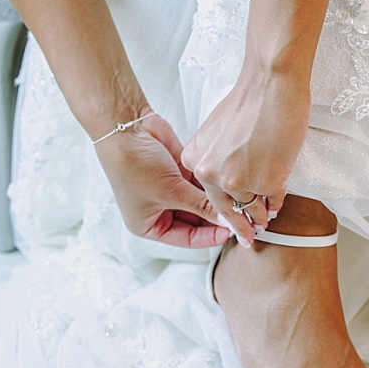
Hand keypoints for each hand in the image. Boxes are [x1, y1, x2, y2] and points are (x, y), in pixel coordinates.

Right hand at [94, 113, 227, 248]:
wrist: (126, 128)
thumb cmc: (132, 164)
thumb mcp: (170, 191)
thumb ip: (202, 206)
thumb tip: (228, 220)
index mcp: (148, 225)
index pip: (188, 239)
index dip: (211, 237)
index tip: (233, 232)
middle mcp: (159, 209)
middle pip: (196, 222)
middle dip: (216, 219)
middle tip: (241, 216)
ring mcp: (169, 190)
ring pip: (200, 202)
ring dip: (216, 201)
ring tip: (239, 201)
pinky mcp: (178, 172)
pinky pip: (200, 184)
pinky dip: (212, 184)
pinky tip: (227, 184)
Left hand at [180, 68, 310, 246]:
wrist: (270, 84)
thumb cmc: (248, 102)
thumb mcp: (215, 133)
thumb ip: (215, 158)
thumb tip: (226, 179)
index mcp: (194, 160)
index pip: (207, 193)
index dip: (221, 210)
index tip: (229, 223)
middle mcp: (211, 175)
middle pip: (227, 208)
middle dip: (239, 226)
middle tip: (248, 237)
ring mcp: (239, 182)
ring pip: (252, 208)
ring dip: (261, 215)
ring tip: (266, 221)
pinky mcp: (267, 183)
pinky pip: (274, 201)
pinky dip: (278, 202)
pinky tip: (278, 203)